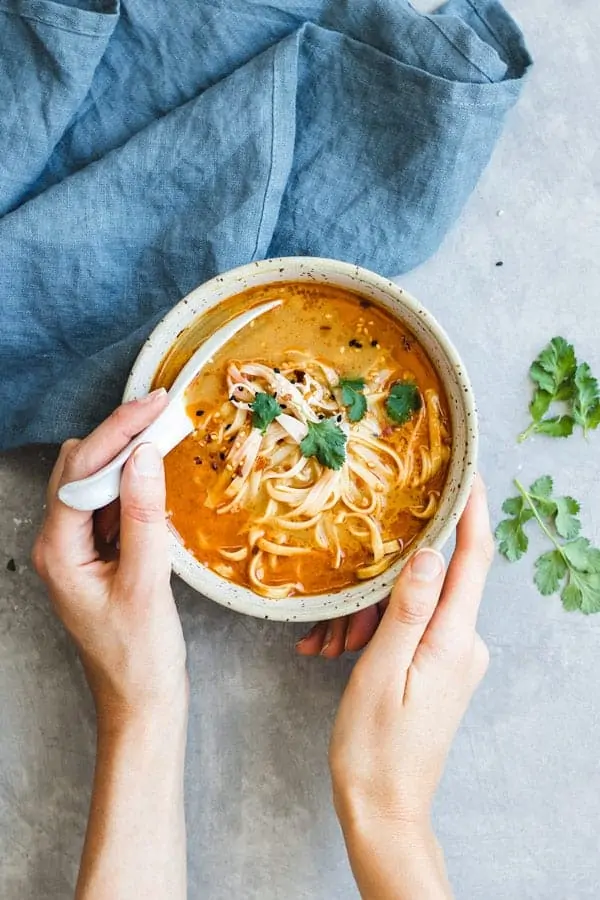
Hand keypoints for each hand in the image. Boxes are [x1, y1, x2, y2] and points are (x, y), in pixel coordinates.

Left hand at [32, 390, 187, 728]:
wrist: (142, 701)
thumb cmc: (140, 656)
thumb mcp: (147, 584)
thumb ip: (143, 516)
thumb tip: (144, 455)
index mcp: (59, 550)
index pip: (82, 470)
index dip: (118, 432)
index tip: (155, 405)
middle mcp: (59, 543)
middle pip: (81, 467)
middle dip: (120, 436)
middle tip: (164, 414)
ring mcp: (77, 548)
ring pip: (95, 481)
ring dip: (127, 457)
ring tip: (164, 437)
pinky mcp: (98, 554)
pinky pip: (109, 504)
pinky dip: (132, 484)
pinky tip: (156, 480)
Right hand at [329, 477, 492, 897]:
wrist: (383, 809)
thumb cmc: (375, 747)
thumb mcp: (381, 671)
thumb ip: (408, 610)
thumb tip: (429, 553)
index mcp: (455, 641)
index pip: (473, 561)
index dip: (472, 513)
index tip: (469, 473)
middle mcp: (464, 645)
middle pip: (435, 581)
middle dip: (389, 577)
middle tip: (345, 599)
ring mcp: (453, 659)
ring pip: (415, 607)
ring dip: (372, 612)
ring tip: (329, 643)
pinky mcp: (439, 670)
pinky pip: (410, 630)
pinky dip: (376, 631)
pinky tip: (339, 651)